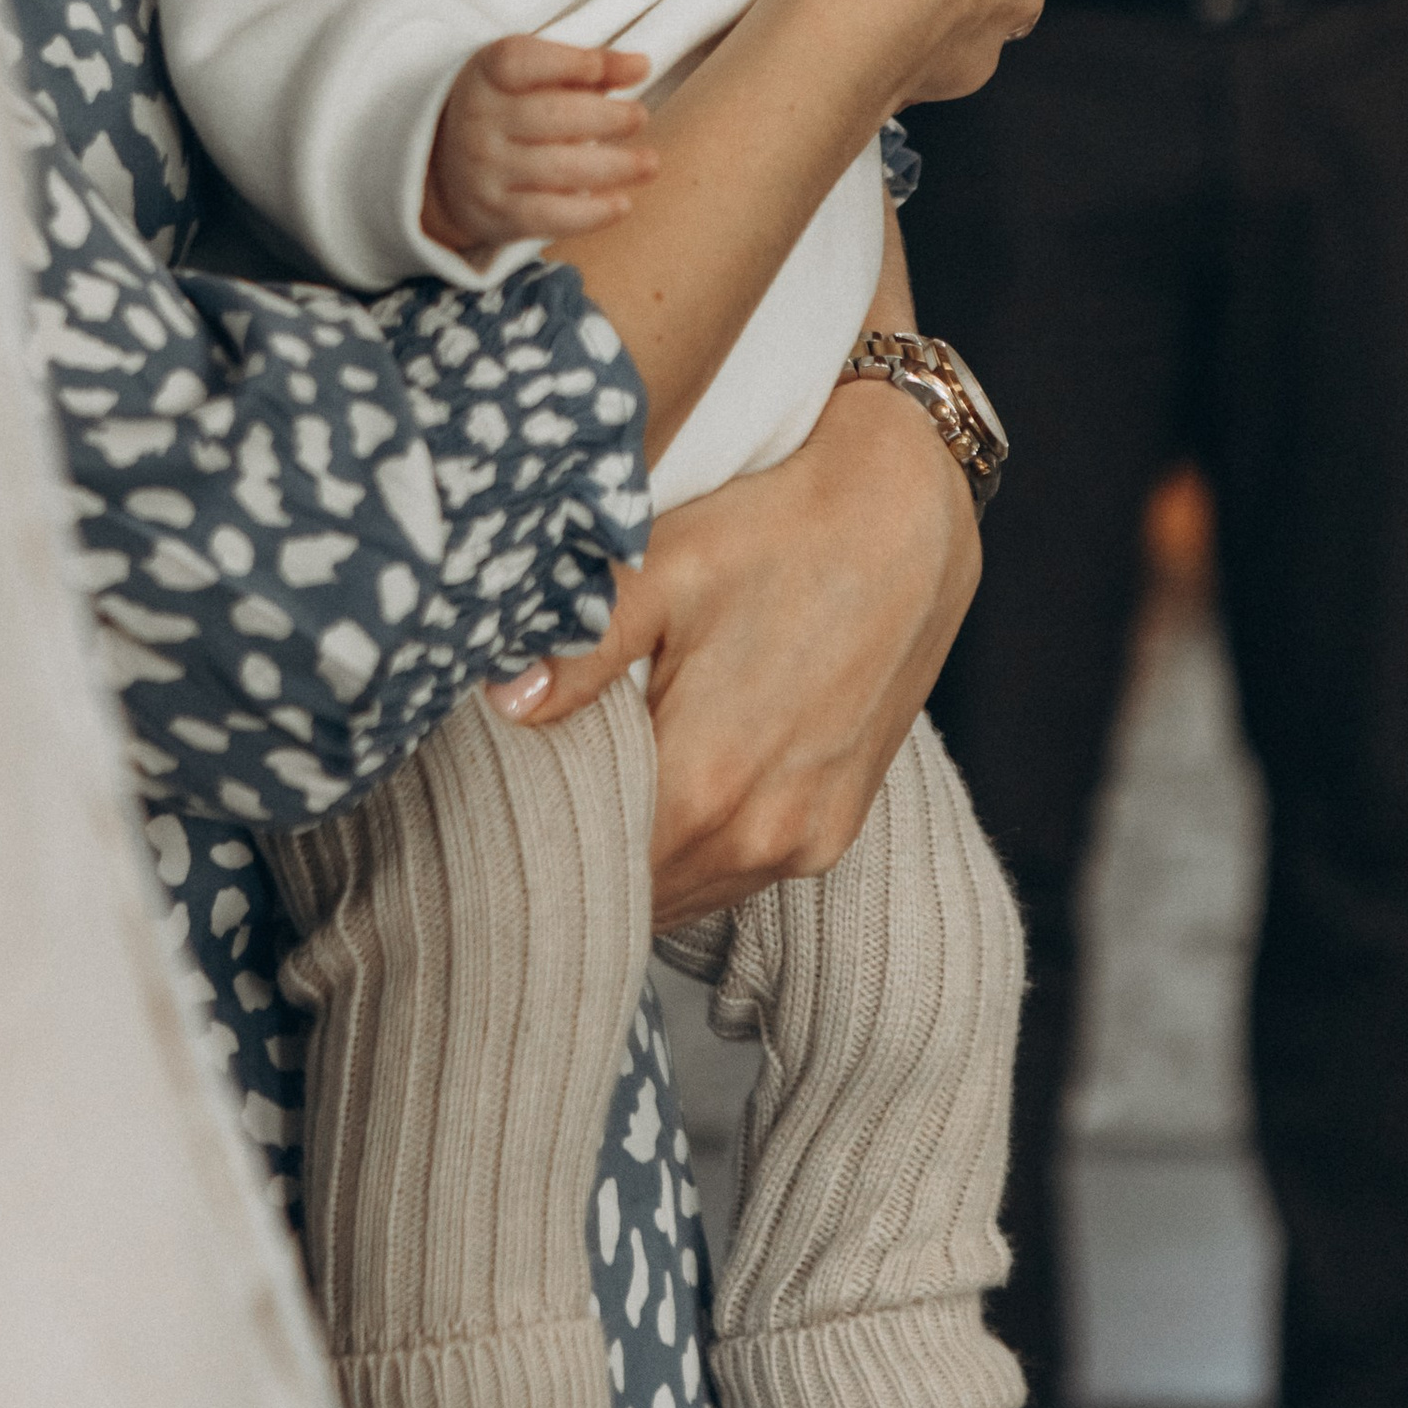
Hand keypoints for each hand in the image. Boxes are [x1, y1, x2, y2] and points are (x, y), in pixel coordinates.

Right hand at [422, 35, 655, 256]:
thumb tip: (641, 66)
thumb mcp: (534, 77)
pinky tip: (623, 204)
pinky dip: (590, 213)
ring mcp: (486, 169)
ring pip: (556, 169)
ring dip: (613, 167)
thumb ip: (589, 68)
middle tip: (640, 117)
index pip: (520, 60)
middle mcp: (478, 120)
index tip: (612, 70)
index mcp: (486, 75)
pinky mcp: (497, 213)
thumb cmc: (509, 111)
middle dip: (604, 117)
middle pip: (548, 116)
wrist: (444, 171)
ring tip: (649, 163)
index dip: (570, 62)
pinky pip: (548, 217)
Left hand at [485, 374, 977, 927]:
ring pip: (689, 889)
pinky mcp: (838, 828)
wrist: (907, 517)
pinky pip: (743, 870)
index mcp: (703, 786)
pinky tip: (677, 790)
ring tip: (601, 796)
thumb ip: (578, 651)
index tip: (505, 810)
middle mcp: (759, 836)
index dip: (539, 841)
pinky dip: (701, 848)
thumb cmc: (777, 532)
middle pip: (636, 890)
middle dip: (585, 853)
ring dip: (644, 857)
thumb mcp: (663, 572)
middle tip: (537, 801)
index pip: (587, 865)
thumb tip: (500, 705)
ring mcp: (807, 840)